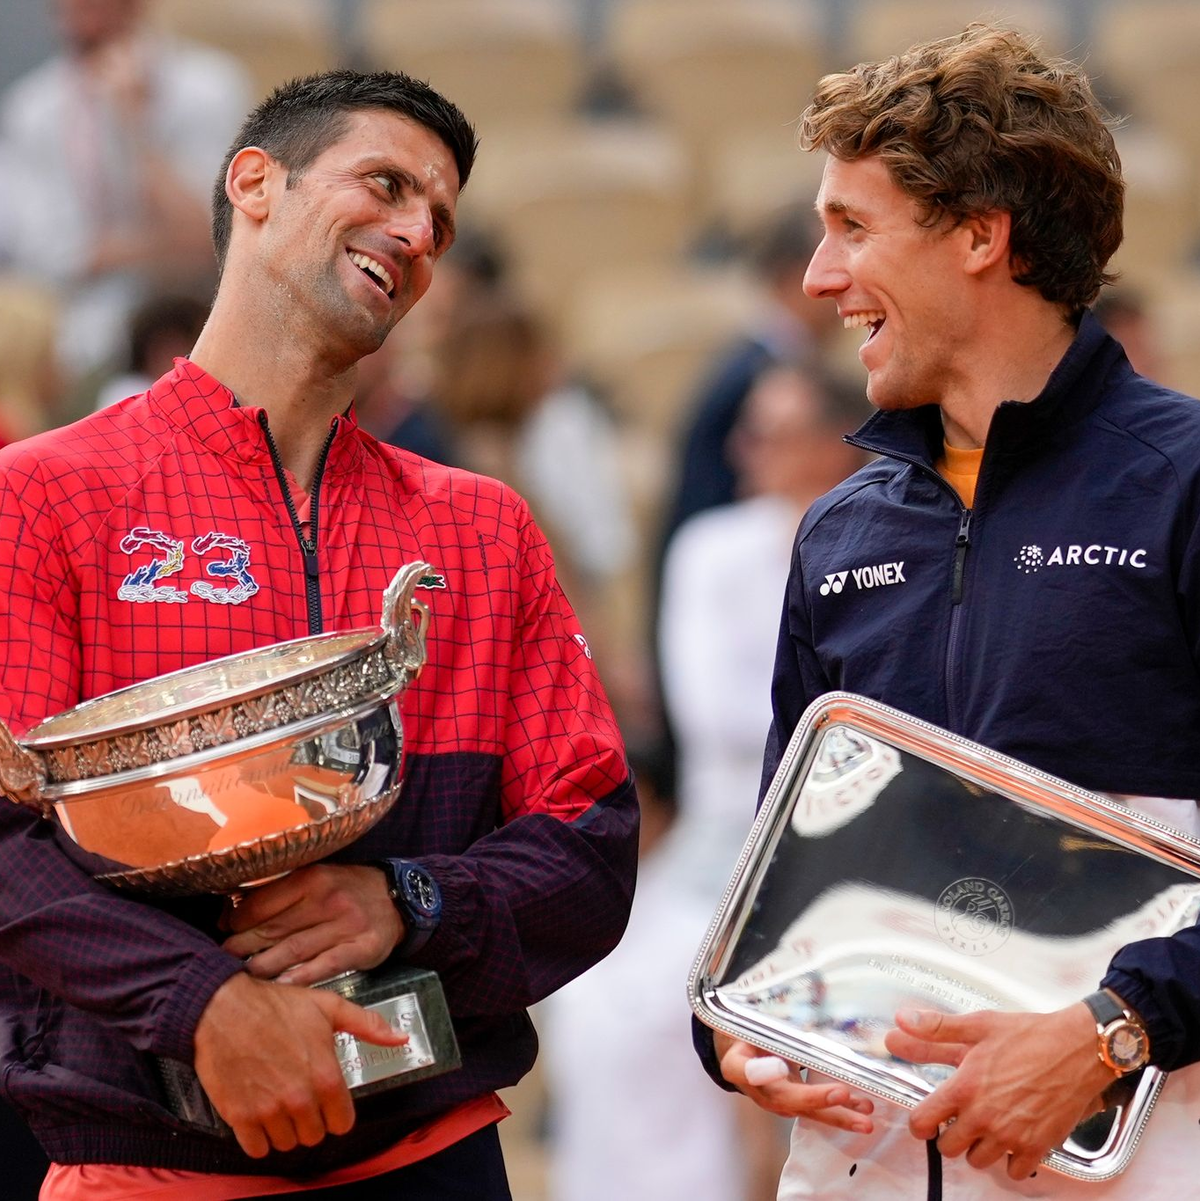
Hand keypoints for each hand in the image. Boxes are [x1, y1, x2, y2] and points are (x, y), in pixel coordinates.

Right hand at [193, 972, 406, 1157]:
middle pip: (314, 1136)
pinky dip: (259, 1138)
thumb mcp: (328, 1007)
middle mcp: (300, 1099)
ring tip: (279, 1102)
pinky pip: (257, 1149)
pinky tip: (259, 1115)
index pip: (343, 1123)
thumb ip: (367, 1025)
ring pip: (287, 1143)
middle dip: (311, 1120)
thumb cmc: (276, 1005)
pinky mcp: (239, 1117)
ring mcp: (268, 1111)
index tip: (328, 1101)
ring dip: (285, 1129)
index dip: (337, 1112)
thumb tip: (401, 1038)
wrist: (223, 1008)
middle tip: (301, 1097)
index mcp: (326, 1076)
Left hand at [222, 864, 403, 985]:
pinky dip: (300, 978)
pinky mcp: (360, 947)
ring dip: (264, 966)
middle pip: (274, 928)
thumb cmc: (347, 891)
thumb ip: (280, 894)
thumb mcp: (317, 879)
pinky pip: (324, 966)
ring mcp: (346, 924)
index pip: (262, 903)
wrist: (396, 898)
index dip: (237, 921)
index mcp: (312, 878)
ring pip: (294, 949)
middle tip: (224, 960)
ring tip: (244, 976)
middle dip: (243, 947)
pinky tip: (281, 987)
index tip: (225, 932)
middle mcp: (328, 899)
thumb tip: (230, 914)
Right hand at [715, 1032, 874, 1132]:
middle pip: (787, 1098)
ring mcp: (781, 1102)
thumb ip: (761, 1027)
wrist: (742, 1058)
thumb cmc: (746, 1038)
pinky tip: (865, 1107)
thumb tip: (784, 1013)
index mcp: (738, 1066)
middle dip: (816, 1099)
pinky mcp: (798, 1104)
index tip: (781, 1068)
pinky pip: (821, 1109)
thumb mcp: (745, 1027)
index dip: (764, 1071)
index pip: (748, 1071)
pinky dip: (844, 1108)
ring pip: (810, 1111)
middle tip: (840, 1094)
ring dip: (838, 1115)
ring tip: (864, 1119)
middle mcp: (760, 1091)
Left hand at [884, 1005, 1114, 1179]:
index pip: (922, 1122)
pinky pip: (1014, 1172)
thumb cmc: (1028, 1035)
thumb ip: (935, 1029)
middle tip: (961, 1118)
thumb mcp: (977, 1025)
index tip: (926, 1119)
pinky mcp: (1038, 1147)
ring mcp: (1012, 1135)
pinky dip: (1011, 1160)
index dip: (919, 1123)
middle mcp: (985, 1117)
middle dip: (949, 1135)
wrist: (1078, 1048)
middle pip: (949, 1148)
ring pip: (978, 1161)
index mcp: (965, 1087)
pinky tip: (1013, 1136)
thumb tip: (900, 1022)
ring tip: (988, 1124)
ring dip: (979, 1147)